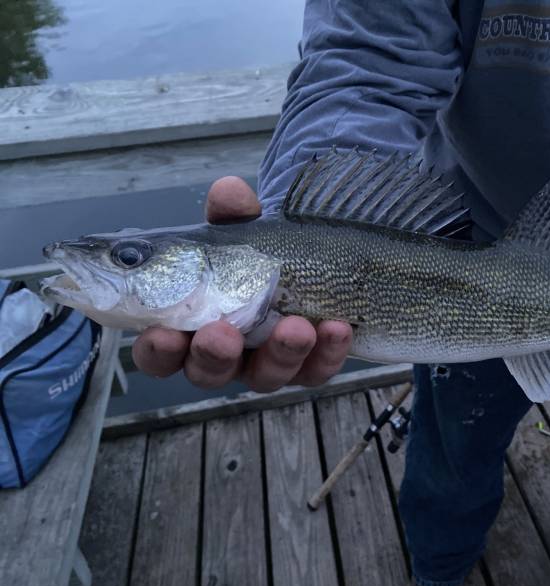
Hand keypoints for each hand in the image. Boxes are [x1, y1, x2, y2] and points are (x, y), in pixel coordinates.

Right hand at [132, 177, 352, 390]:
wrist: (309, 260)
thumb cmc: (256, 254)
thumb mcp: (244, 231)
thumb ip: (232, 217)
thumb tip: (229, 191)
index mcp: (189, 328)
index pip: (161, 353)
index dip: (157, 350)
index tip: (162, 336)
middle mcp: (225, 355)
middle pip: (209, 372)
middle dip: (214, 355)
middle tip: (221, 334)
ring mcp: (268, 365)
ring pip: (267, 376)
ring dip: (280, 353)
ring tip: (296, 327)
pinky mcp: (310, 366)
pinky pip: (317, 369)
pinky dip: (327, 352)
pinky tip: (337, 329)